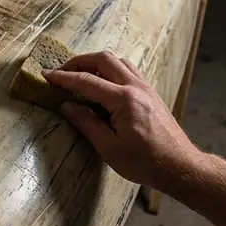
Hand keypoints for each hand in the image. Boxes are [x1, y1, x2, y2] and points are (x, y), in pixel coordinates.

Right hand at [42, 51, 200, 193]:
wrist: (180, 166)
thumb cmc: (145, 162)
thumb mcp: (109, 147)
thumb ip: (86, 122)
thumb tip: (66, 105)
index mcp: (124, 100)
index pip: (86, 81)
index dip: (63, 77)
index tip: (45, 75)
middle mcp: (136, 88)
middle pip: (104, 59)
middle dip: (78, 62)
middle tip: (61, 72)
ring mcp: (146, 88)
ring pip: (118, 61)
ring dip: (95, 63)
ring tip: (79, 75)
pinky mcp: (151, 94)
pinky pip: (128, 71)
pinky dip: (110, 70)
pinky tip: (101, 83)